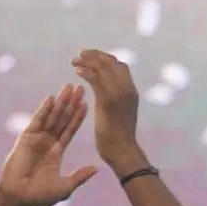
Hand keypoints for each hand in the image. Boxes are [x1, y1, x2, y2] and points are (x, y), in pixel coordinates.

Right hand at [0, 79, 99, 205]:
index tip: (86, 104)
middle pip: (62, 119)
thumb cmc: (39, 196)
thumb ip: (79, 177)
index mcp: (56, 153)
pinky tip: (52, 98)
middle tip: (80, 88)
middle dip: (71, 104)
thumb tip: (96, 169)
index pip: (69, 130)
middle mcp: (47, 143)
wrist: (18, 197)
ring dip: (60, 102)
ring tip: (69, 88)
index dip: (78, 117)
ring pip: (52, 117)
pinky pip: (37, 121)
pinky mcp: (26, 138)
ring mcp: (36, 139)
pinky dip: (44, 109)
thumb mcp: (64, 187)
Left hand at [69, 47, 145, 166]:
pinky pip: (96, 79)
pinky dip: (86, 72)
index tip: (92, 56)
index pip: (119, 66)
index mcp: (131, 92)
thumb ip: (117, 101)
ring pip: (104, 68)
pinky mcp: (108, 100)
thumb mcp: (121, 114)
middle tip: (81, 53)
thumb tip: (109, 93)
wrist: (123, 151)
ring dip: (88, 61)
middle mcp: (128, 89)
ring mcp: (120, 94)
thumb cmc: (119, 139)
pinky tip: (76, 71)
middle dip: (96, 55)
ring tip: (75, 60)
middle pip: (112, 63)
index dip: (105, 59)